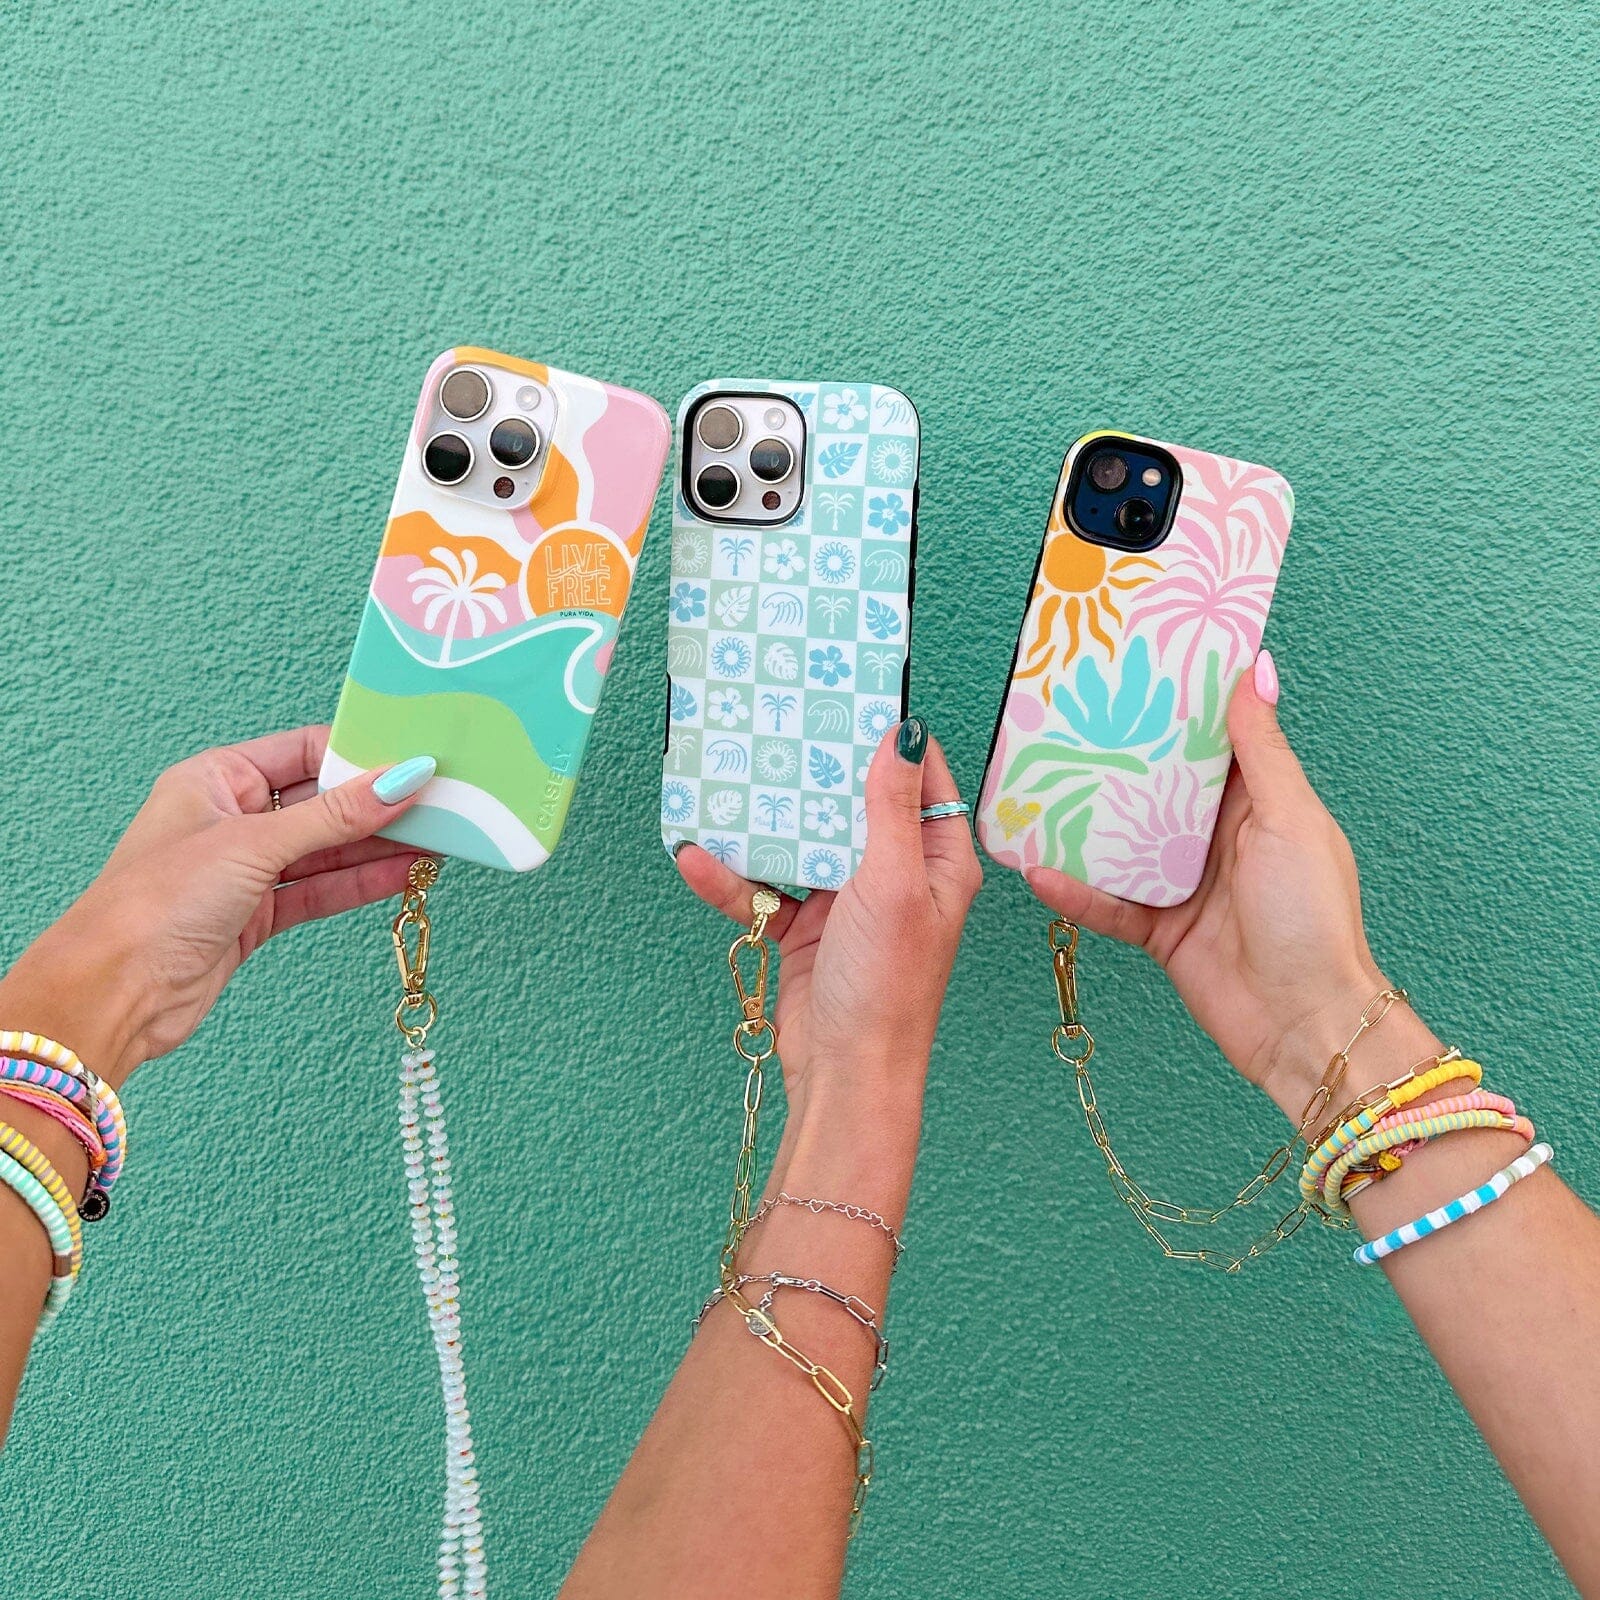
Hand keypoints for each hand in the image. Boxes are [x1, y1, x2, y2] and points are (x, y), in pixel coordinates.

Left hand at [0, 727, 435, 1085]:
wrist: (115, 992)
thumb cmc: (156, 902)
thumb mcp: (255, 844)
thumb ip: (336, 815)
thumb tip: (401, 780)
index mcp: (217, 778)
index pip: (305, 750)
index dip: (361, 753)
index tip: (415, 757)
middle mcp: (233, 818)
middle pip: (323, 800)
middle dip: (379, 802)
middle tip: (441, 800)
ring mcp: (246, 868)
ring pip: (328, 848)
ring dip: (380, 846)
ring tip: (439, 838)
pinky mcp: (258, 915)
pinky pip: (322, 889)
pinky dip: (362, 882)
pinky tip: (406, 874)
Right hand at [675, 719, 982, 1122]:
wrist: (845, 1072)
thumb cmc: (887, 983)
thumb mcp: (895, 884)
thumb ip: (892, 808)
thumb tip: (903, 733)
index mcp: (938, 859)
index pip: (921, 778)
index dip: (891, 736)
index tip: (852, 694)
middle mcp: (895, 873)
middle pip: (852, 802)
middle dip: (813, 770)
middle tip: (776, 722)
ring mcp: (847, 899)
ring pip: (802, 842)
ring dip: (765, 822)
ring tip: (723, 783)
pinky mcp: (804, 927)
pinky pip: (765, 889)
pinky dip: (733, 879)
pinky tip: (697, 858)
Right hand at [1026, 653, 1388, 1117]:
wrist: (1304, 1024)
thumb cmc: (1313, 918)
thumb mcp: (1287, 819)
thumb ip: (1262, 749)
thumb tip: (1257, 669)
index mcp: (1258, 803)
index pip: (1212, 741)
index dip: (1179, 705)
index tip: (1140, 664)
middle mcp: (1218, 839)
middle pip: (1157, 787)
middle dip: (1118, 756)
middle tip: (1068, 715)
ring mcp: (1186, 884)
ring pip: (1123, 842)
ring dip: (1085, 823)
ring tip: (1037, 788)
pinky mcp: (1160, 929)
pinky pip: (1108, 903)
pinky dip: (1076, 891)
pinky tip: (1041, 872)